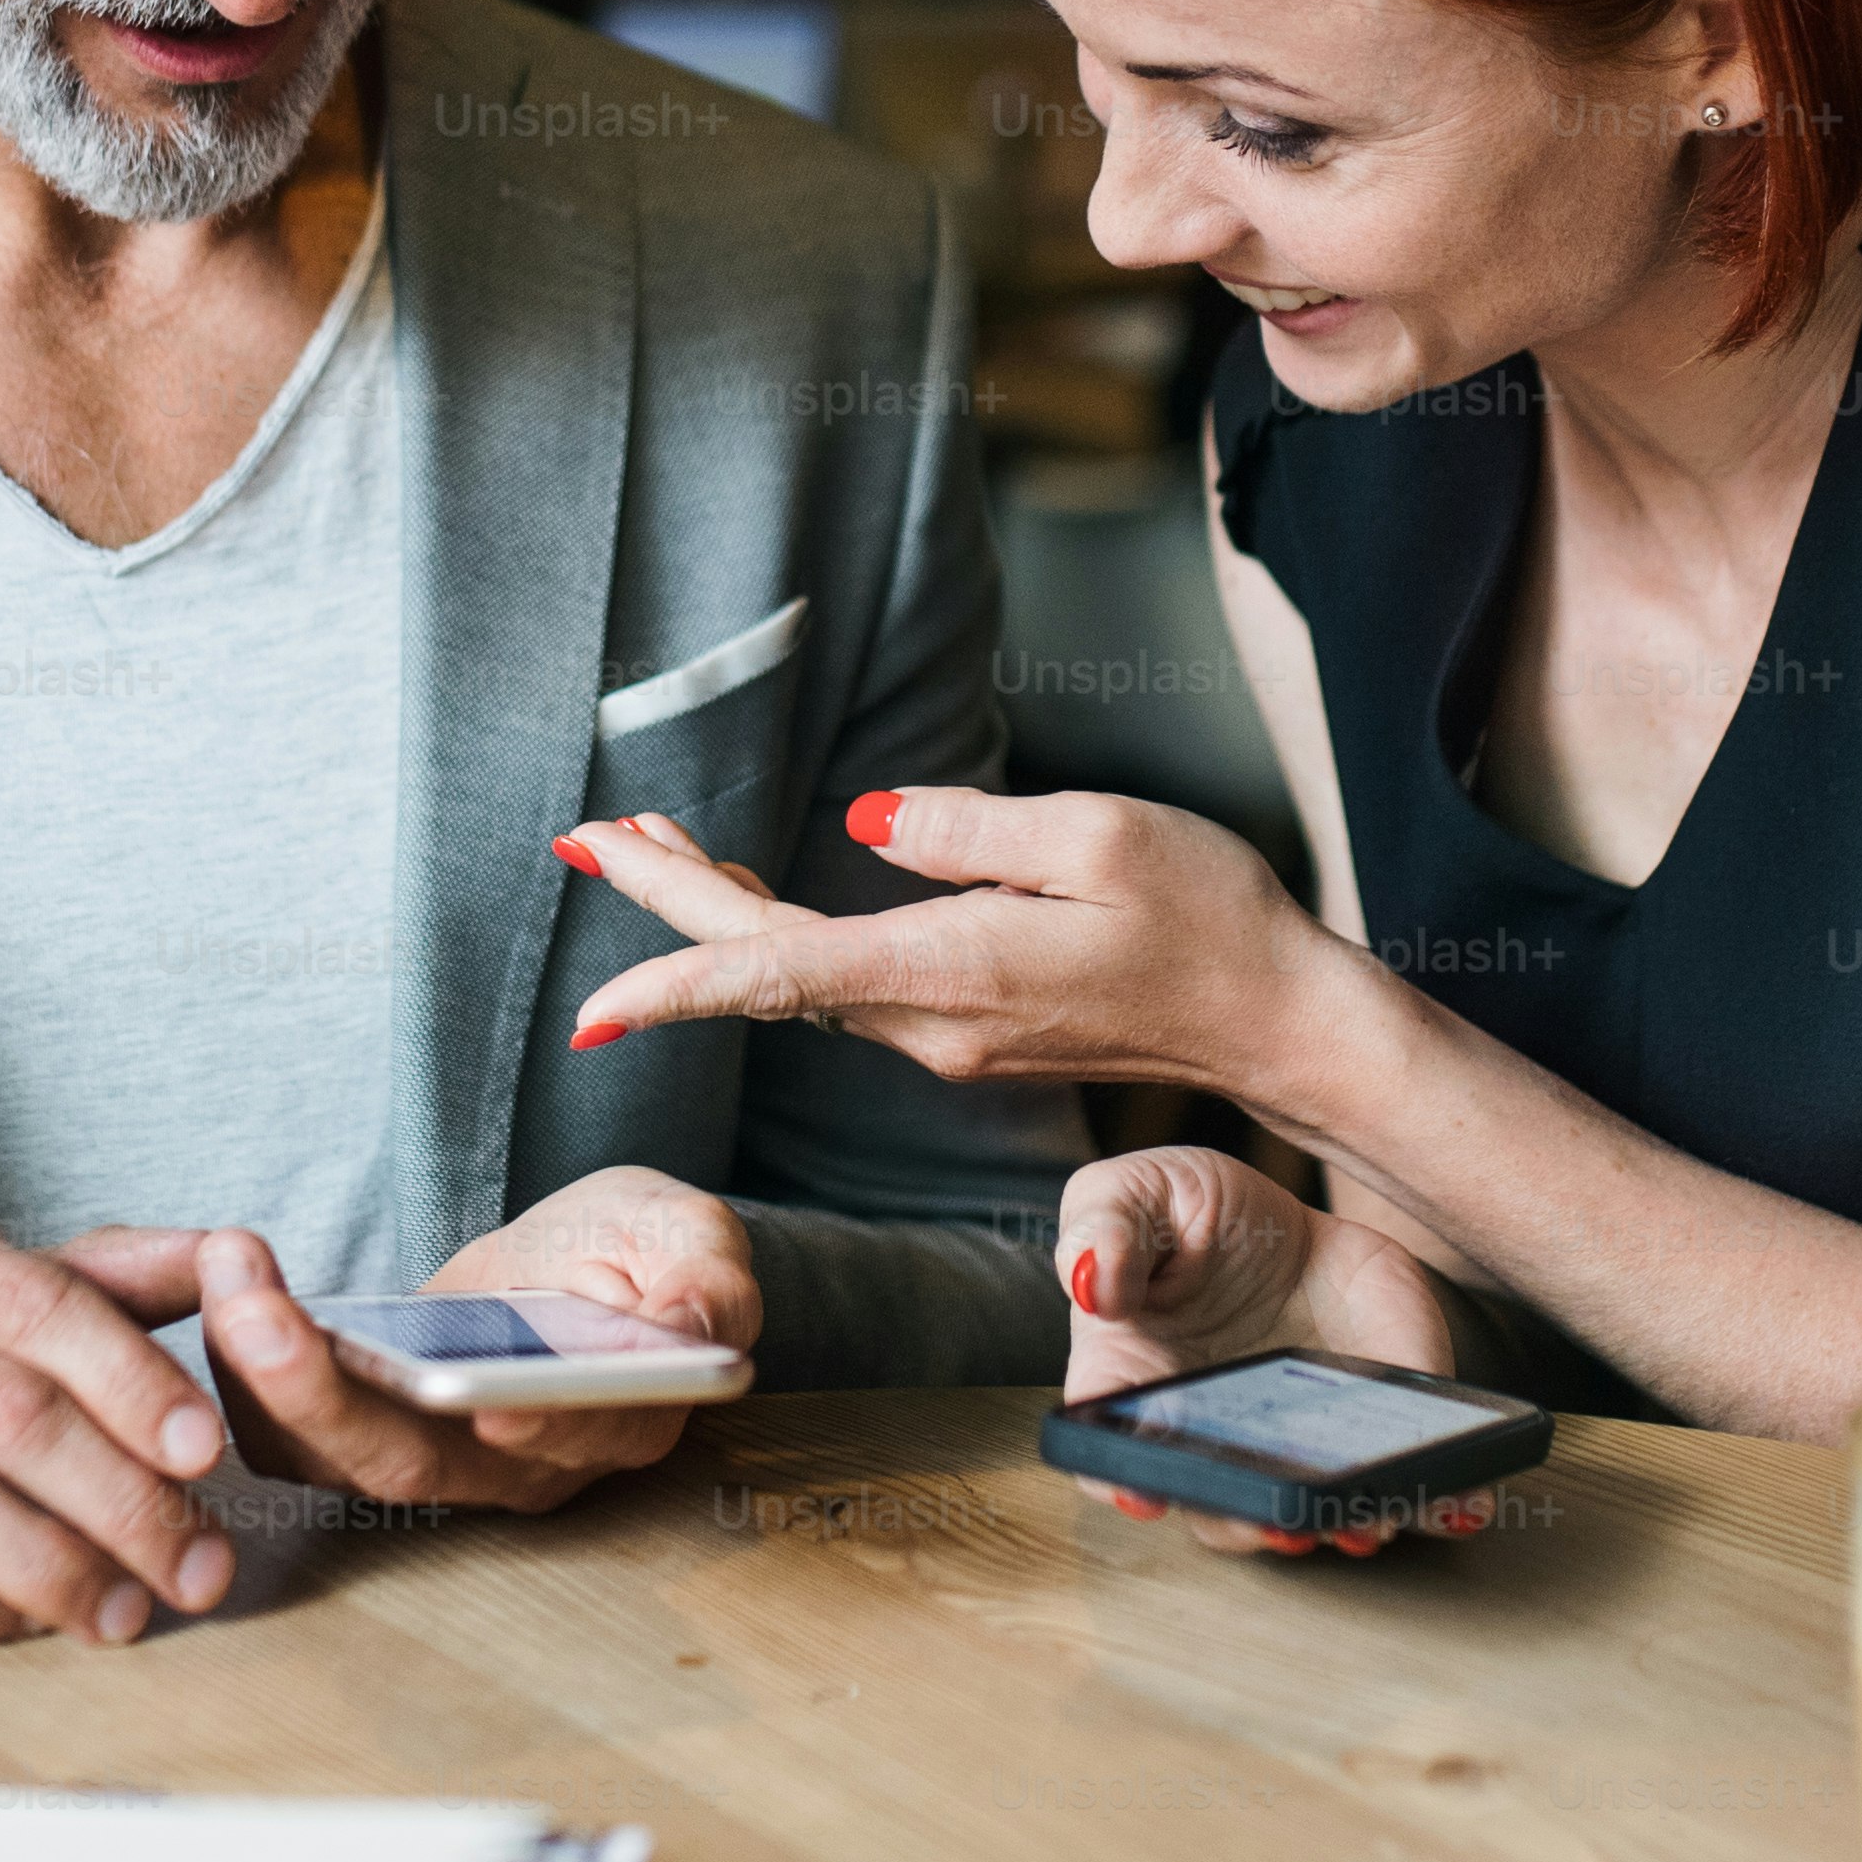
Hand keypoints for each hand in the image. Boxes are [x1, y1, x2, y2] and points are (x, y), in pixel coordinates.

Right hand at [0, 1209, 235, 1645]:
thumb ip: (95, 1277)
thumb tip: (237, 1257)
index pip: (46, 1308)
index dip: (136, 1382)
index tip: (211, 1451)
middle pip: (10, 1414)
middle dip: (122, 1500)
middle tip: (200, 1564)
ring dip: (56, 1569)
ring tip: (129, 1612)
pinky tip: (26, 1625)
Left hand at [186, 1167, 757, 1511]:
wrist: (589, 1263)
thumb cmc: (648, 1253)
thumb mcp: (698, 1240)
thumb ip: (707, 1285)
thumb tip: (701, 1332)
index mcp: (613, 1424)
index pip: (558, 1443)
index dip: (515, 1427)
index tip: (475, 1401)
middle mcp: (517, 1466)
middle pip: (409, 1462)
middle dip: (322, 1389)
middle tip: (256, 1306)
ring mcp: (438, 1458)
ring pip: (335, 1454)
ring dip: (263, 1374)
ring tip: (228, 1279)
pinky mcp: (375, 1432)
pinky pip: (294, 1434)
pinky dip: (243, 1376)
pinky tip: (221, 1292)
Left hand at [554, 789, 1350, 1101]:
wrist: (1277, 1023)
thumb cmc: (1208, 916)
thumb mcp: (1097, 834)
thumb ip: (968, 829)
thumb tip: (864, 826)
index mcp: (954, 968)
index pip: (782, 975)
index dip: (677, 981)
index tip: (588, 1013)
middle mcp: (932, 1021)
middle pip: (767, 965)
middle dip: (668, 899)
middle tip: (584, 834)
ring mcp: (946, 1034)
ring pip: (798, 973)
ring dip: (717, 908)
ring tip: (640, 838)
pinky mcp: (966, 1028)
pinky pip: (844, 978)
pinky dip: (777, 932)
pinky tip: (747, 890)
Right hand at [1059, 1145, 1473, 1560]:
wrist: (1296, 1225)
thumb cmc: (1195, 1217)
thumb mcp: (1137, 1192)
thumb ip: (1103, 1227)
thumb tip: (1094, 1283)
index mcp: (1138, 1383)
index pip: (1113, 1445)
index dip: (1122, 1474)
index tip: (1144, 1490)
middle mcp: (1213, 1439)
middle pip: (1218, 1506)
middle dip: (1250, 1520)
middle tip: (1279, 1518)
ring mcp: (1295, 1449)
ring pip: (1310, 1514)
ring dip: (1338, 1525)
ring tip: (1368, 1519)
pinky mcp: (1370, 1440)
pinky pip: (1401, 1491)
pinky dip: (1433, 1505)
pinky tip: (1455, 1504)